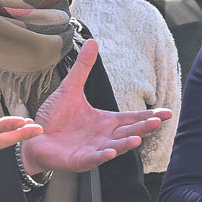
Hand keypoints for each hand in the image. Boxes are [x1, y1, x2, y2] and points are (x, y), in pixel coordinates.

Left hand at [20, 40, 169, 174]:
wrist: (35, 137)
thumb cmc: (54, 117)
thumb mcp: (70, 89)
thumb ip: (83, 68)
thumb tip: (93, 41)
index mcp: (106, 121)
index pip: (132, 118)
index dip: (149, 116)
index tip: (167, 113)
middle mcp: (104, 137)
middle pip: (129, 132)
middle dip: (144, 128)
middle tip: (159, 121)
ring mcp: (94, 150)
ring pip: (115, 147)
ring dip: (126, 144)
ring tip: (139, 138)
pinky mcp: (80, 160)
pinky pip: (93, 159)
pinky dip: (102, 157)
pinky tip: (110, 153)